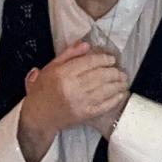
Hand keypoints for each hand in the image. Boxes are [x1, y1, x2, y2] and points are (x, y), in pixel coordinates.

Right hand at [17, 41, 127, 161]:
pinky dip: (114, 100)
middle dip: (114, 72)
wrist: (38, 116)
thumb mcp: (51, 67)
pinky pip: (103, 106)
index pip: (89, 63)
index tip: (112, 59)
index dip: (103, 59)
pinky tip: (121, 95)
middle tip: (121, 71)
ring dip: (117, 85)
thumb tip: (86, 45)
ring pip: (104, 90)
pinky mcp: (84, 115)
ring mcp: (80, 102)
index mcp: (63, 73)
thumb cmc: (43, 89)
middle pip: (99, 76)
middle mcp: (72, 87)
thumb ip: (69, 54)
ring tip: (124, 81)